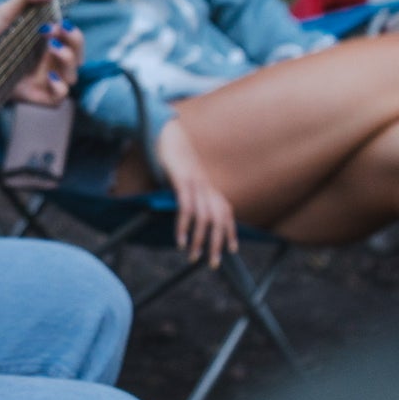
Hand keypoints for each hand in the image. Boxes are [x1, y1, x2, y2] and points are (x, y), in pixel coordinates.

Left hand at [11, 23, 83, 108]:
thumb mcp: (5, 12)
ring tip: (52, 48)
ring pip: (72, 77)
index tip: (60, 24)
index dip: (73, 34)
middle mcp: (48, 62)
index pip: (73, 41)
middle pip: (77, 58)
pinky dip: (59, 89)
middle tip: (58, 33)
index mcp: (46, 44)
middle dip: (75, 44)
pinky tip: (49, 76)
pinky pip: (58, 99)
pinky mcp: (34, 96)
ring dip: (68, 62)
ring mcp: (42, 80)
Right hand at [156, 118, 237, 269]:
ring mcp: (196, 184)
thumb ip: (190, 194)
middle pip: (219, 220)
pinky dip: (184, 226)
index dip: (231, 232)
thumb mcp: (185, 179)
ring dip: (199, 240)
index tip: (232, 250)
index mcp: (209, 187)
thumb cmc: (174, 159)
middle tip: (213, 264)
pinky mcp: (182, 181)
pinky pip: (186, 208)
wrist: (167, 135)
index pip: (226, 213)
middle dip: (217, 244)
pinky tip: (179, 240)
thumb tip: (190, 212)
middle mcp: (207, 187)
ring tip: (193, 257)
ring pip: (204, 218)